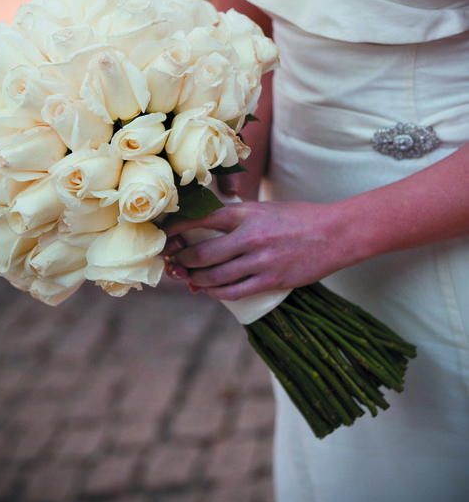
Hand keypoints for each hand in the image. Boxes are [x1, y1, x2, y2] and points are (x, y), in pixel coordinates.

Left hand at [161, 200, 352, 300]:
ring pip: (214, 276)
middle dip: (181, 260)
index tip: (166, 235)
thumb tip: (208, 229)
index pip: (201, 219)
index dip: (177, 228)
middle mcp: (250, 236)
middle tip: (173, 262)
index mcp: (246, 212)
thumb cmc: (299, 218)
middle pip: (201, 252)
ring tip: (188, 278)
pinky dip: (216, 293)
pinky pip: (234, 292)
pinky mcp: (271, 280)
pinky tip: (210, 290)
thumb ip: (239, 217)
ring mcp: (260, 260)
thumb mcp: (265, 208)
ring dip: (195, 279)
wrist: (335, 234)